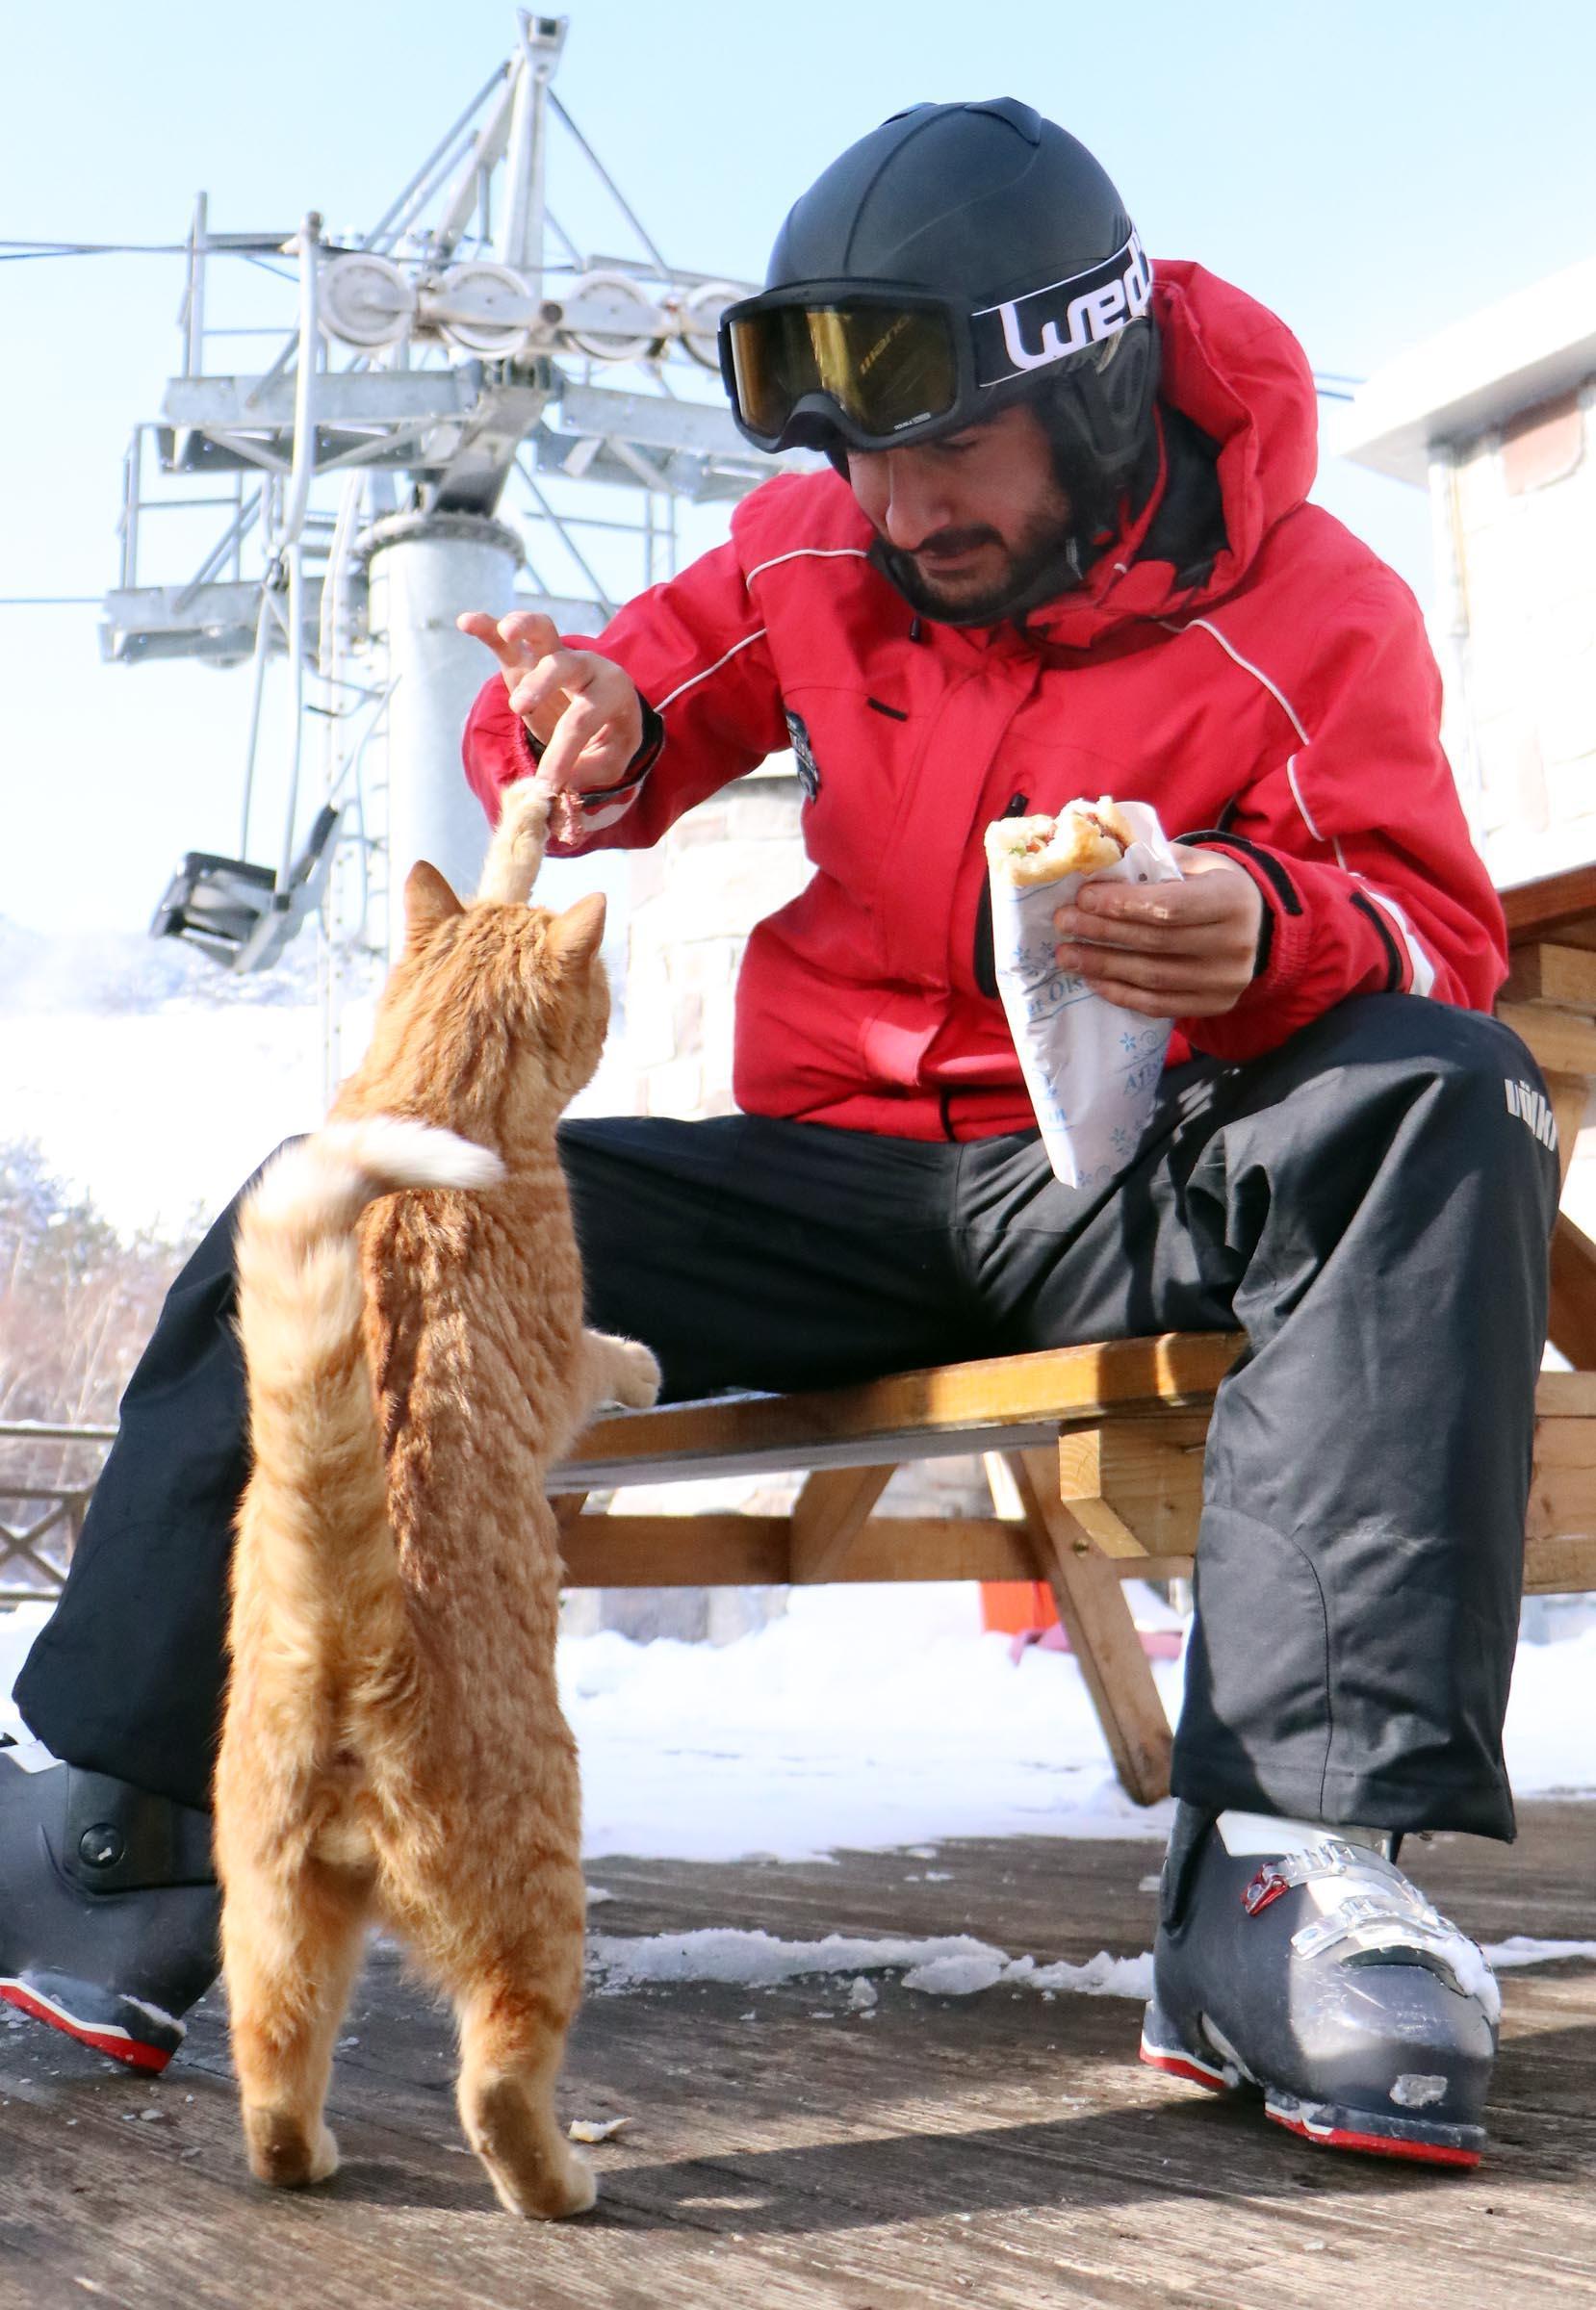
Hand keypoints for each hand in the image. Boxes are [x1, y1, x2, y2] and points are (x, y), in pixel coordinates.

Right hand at [458, 609, 641, 791]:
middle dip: (541, 684)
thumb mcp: (611, 761)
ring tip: (506, 632)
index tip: (546, 786)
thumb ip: (585, 773)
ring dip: (522, 627)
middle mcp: (587, 667)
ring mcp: (556, 656)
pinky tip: (466, 622)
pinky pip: (508, 638)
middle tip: (519, 707)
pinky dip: (487, 627)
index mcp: (613, 692)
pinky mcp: (528, 658)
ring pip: (543, 631)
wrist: (610, 712)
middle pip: (564, 665)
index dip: (562, 755)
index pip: (582, 720)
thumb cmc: (610, 737)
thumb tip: (549, 789)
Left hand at [1052, 847, 1264, 1018]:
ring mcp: (1225, 981)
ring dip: (1102, 965)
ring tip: (1067, 954)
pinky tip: (1093, 979)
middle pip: (1154, 941)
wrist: (1257, 928)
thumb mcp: (1197, 863)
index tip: (1083, 897)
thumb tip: (1098, 860)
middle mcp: (1234, 943)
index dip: (1121, 903)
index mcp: (1232, 898)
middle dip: (1102, 931)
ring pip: (1151, 976)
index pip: (1168, 905)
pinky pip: (1157, 1005)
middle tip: (1064, 922)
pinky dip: (1120, 993)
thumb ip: (1154, 860)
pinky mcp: (1214, 1005)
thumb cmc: (1214, 888)